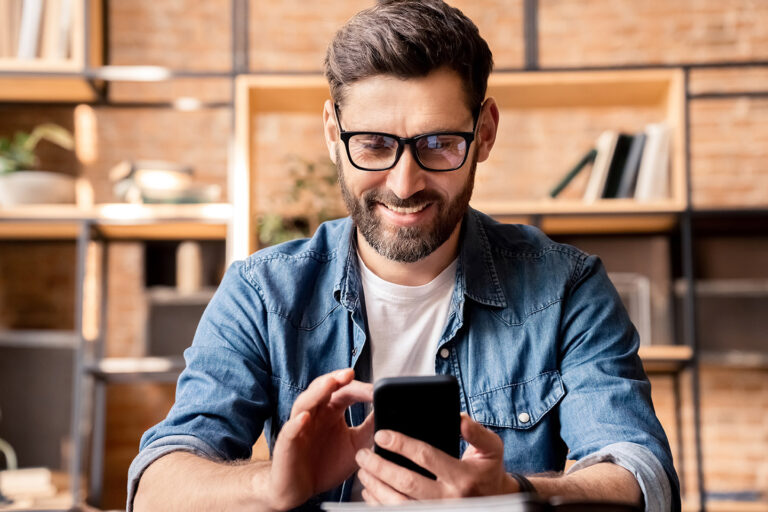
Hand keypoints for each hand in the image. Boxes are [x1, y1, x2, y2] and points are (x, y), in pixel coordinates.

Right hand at [267, 369, 373, 510]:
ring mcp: (300, 427)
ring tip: (330, 383)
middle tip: (350, 374)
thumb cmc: (325, 466)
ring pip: (305, 403)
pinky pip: (290, 430)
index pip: (344, 392)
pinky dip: (296, 423)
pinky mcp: (287, 444)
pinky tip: (304, 418)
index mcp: (331, 412)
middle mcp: (315, 414)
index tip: (375, 389)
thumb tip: (388, 411)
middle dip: (336, 379)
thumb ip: (370, 429)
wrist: (300, 490)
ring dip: (317, 392)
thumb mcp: (356, 446)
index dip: (358, 388)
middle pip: (322, 389)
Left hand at [355, 412, 517, 503]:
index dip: (401, 445)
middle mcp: (449, 499)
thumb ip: (477, 432)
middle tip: (363, 454)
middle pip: (406, 482)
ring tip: (363, 471)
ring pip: (398, 503)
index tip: (381, 436)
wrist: (496, 503)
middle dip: (380, 467)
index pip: (426, 457)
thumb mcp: (491, 448)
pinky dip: (380, 504)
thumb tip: (460, 418)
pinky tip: (370, 491)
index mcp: (463, 477)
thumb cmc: (488, 472)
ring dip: (376, 487)